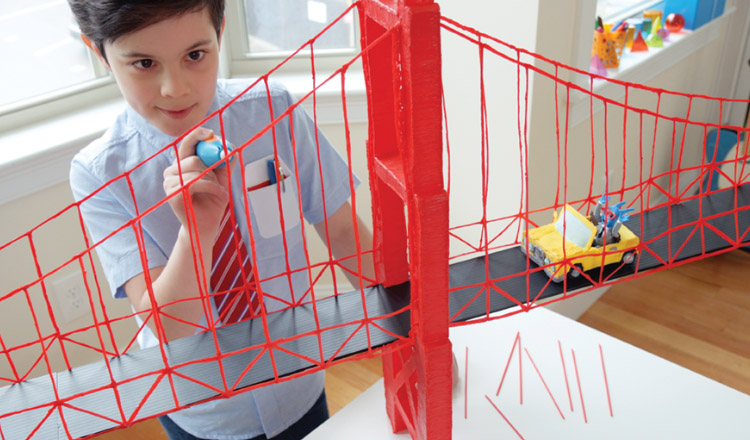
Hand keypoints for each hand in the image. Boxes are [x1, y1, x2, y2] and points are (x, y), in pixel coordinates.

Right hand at [163, 127, 229, 241]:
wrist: (206, 226)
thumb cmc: (212, 202)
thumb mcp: (223, 179)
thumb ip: (225, 163)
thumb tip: (231, 147)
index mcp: (182, 165)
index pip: (186, 144)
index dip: (197, 135)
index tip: (211, 132)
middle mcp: (172, 172)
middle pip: (193, 156)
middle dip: (211, 165)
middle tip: (220, 177)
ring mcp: (169, 183)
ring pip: (195, 168)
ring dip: (213, 179)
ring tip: (220, 190)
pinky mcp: (172, 194)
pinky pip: (195, 182)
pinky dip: (211, 187)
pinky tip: (218, 194)